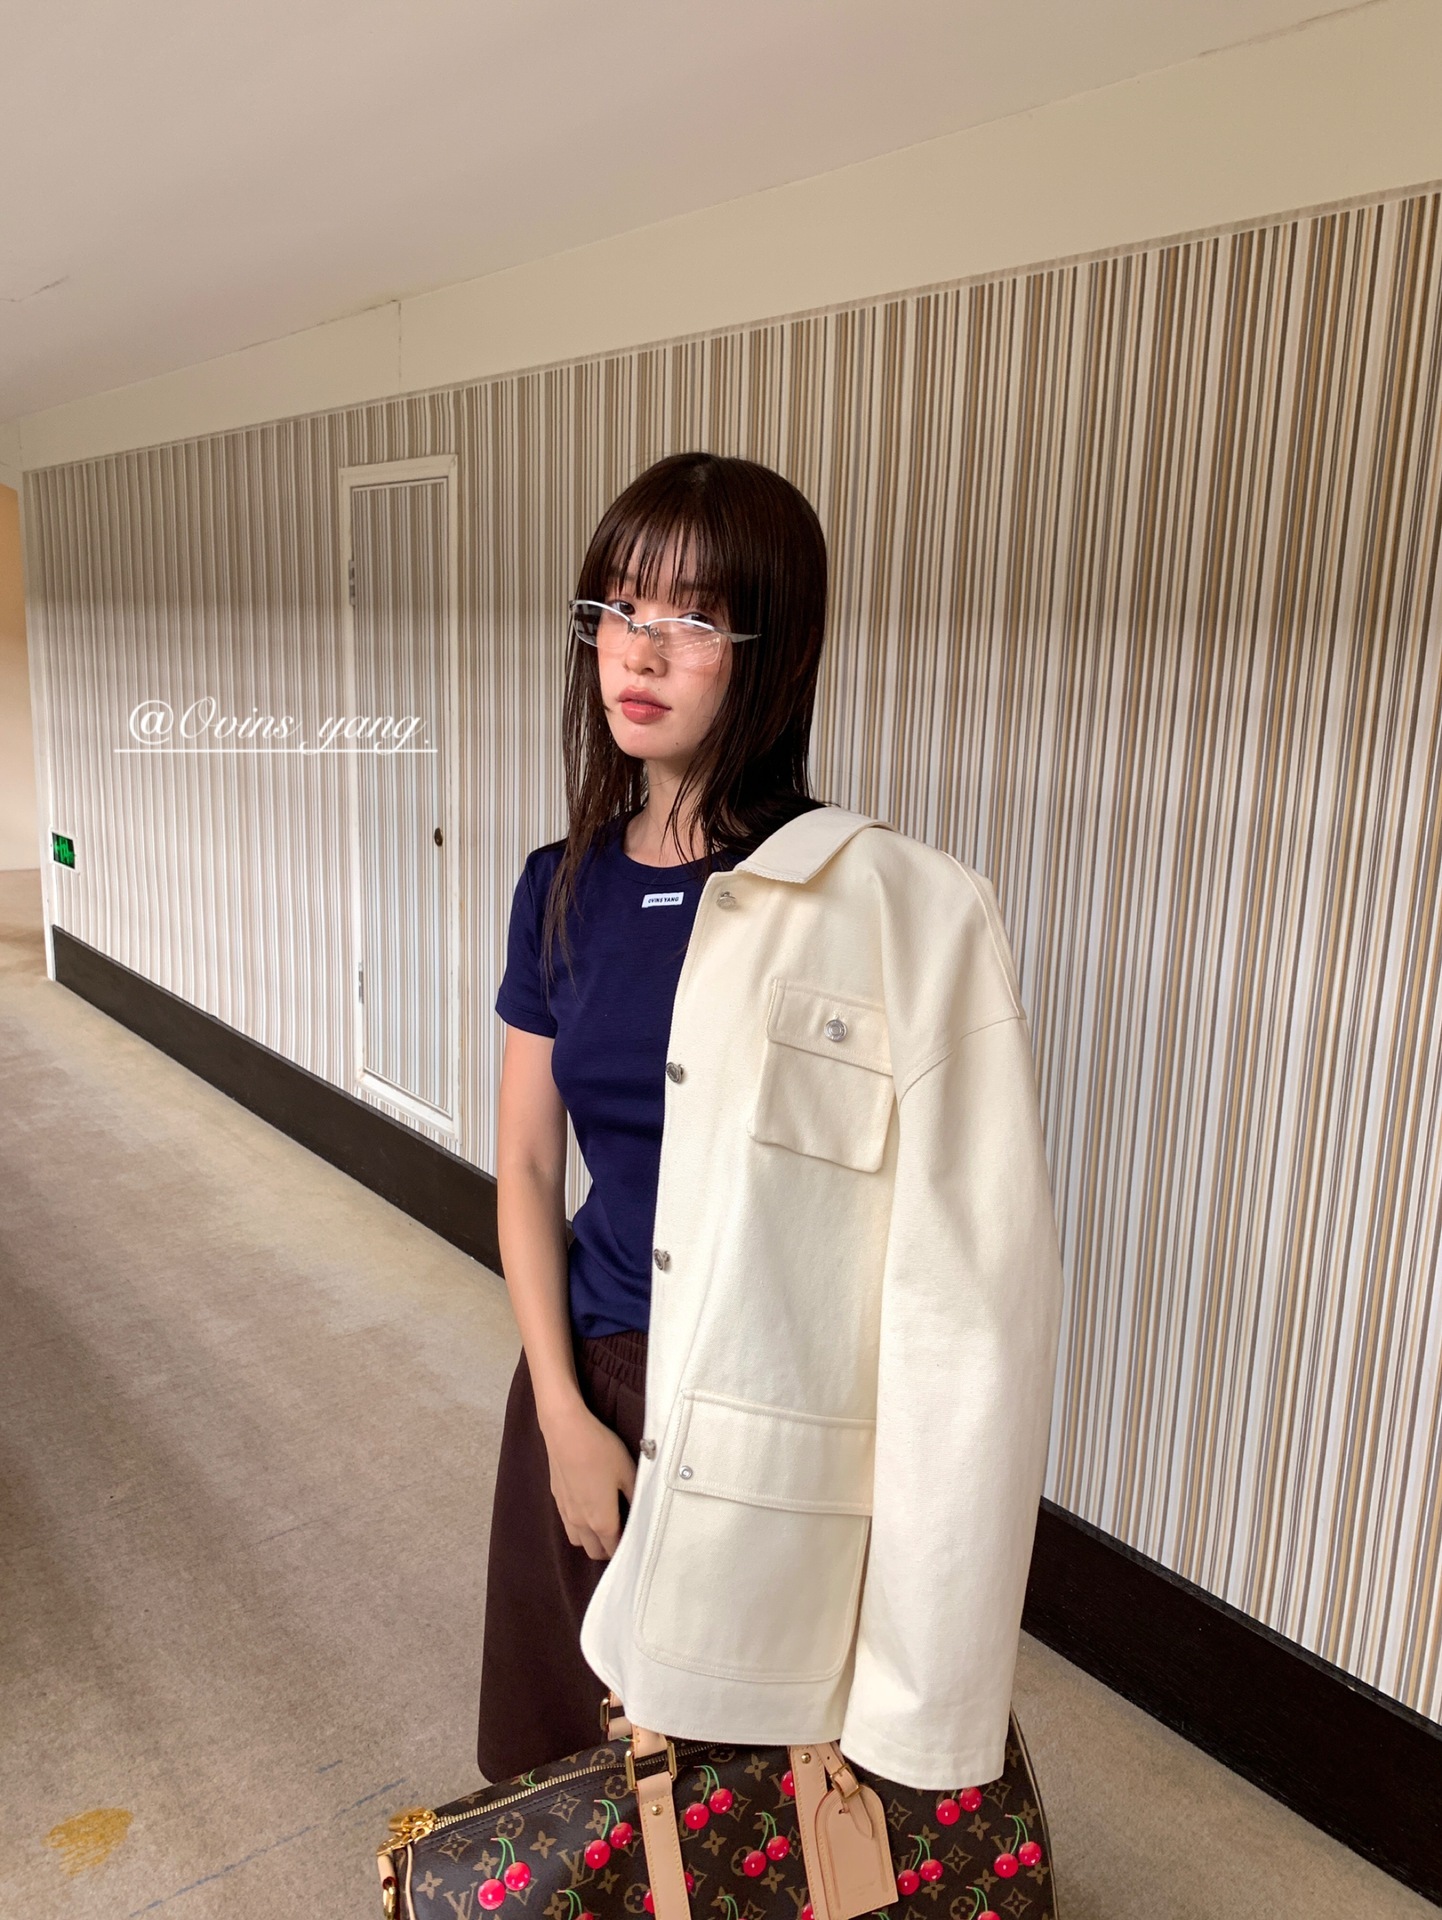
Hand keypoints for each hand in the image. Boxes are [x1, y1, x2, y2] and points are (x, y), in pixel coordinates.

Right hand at [539, 1398, 637, 1560]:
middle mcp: (581, 1523)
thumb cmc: (600, 1450)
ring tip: (604, 1523)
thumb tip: (644, 1513)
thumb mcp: (628, 1471)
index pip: (614, 1549)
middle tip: (622, 1533)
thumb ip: (636, 1496)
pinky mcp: (557, 1499)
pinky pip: (568, 1525)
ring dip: (591, 1540)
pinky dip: (579, 1527)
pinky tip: (588, 1507)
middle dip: (608, 1549)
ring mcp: (566, 1512)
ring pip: (578, 1541)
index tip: (636, 1541)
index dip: (626, 1549)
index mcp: (602, 1521)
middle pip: (594, 1552)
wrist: (565, 1430)